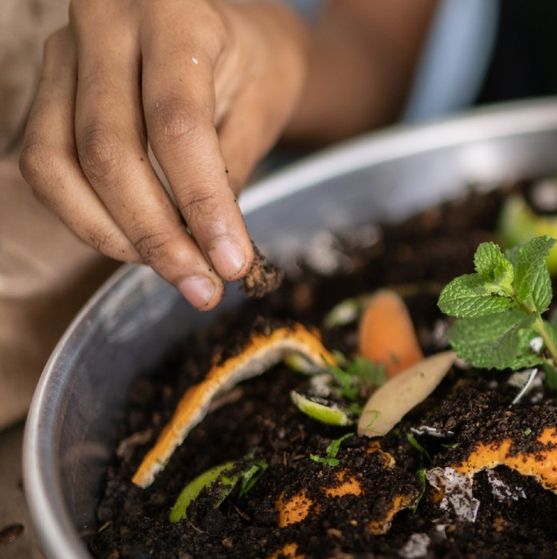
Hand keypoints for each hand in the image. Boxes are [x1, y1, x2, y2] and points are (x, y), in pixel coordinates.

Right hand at [19, 0, 306, 309]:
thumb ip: (232, 166)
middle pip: (108, 150)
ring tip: (171, 268)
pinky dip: (85, 214)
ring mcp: (65, 52)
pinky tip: (135, 241)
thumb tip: (213, 252)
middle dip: (155, 234)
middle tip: (201, 286)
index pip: (176, 122)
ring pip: (57, 162)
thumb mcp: (265, 102)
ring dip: (111, 233)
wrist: (228, 23)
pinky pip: (44, 162)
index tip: (231, 264)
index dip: (201, 201)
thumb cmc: (255, 60)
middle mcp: (105, 22)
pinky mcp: (46, 84)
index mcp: (175, 15)